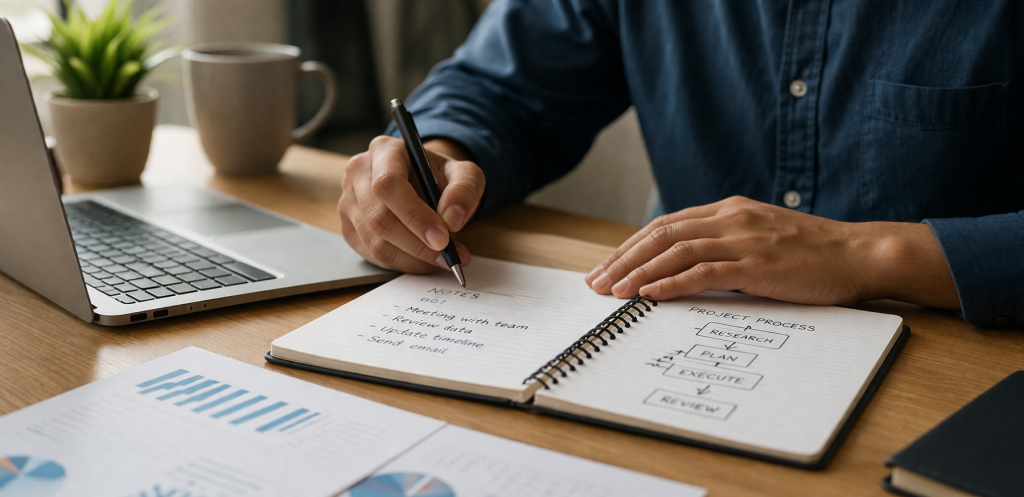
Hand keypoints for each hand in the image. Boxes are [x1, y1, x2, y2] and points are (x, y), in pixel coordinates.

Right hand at [338, 136, 484, 271]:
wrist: (423, 181)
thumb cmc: (440, 176)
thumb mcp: (465, 174)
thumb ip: (465, 190)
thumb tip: (452, 218)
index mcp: (384, 150)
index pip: (388, 185)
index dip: (415, 216)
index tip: (442, 238)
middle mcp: (358, 173)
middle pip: (379, 218)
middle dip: (417, 245)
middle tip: (449, 257)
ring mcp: (348, 201)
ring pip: (375, 242)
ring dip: (413, 259)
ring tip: (443, 259)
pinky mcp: (348, 227)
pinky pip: (372, 255)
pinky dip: (402, 263)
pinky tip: (423, 259)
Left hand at [584, 196, 959, 308]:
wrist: (860, 254)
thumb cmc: (813, 253)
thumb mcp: (761, 239)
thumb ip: (725, 245)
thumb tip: (685, 269)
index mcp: (729, 210)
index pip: (666, 225)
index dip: (631, 246)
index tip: (607, 266)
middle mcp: (731, 218)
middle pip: (661, 234)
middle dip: (623, 258)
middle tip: (596, 282)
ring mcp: (744, 240)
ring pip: (676, 251)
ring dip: (638, 272)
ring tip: (613, 292)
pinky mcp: (758, 265)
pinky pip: (703, 272)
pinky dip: (671, 283)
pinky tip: (649, 297)